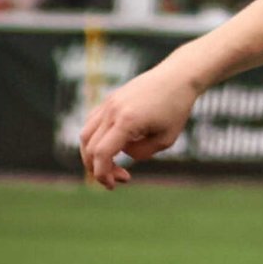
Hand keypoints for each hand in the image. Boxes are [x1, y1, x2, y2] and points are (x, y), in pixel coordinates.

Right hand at [79, 58, 198, 188]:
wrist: (176, 77)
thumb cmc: (176, 109)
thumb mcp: (165, 140)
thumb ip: (141, 153)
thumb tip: (123, 155)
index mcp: (126, 121)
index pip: (101, 153)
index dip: (102, 174)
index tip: (113, 185)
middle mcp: (112, 111)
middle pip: (89, 146)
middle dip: (99, 168)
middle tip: (122, 178)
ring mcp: (108, 104)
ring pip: (86, 134)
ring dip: (93, 155)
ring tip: (114, 165)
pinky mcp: (109, 100)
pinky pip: (92, 123)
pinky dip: (96, 140)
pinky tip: (114, 147)